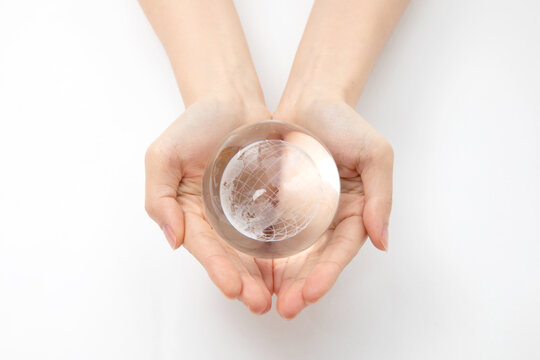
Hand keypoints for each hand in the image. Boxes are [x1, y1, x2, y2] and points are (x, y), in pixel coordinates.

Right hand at [144, 96, 274, 313]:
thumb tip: (174, 240)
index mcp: (192, 214)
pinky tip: (299, 266)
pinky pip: (279, 228)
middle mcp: (220, 220)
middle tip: (261, 303)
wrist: (232, 100)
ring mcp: (247, 212)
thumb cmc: (195, 124)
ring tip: (282, 296)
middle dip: (246, 282)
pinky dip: (286, 249)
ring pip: (257, 251)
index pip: (205, 248)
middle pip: (233, 258)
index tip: (233, 288)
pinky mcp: (271, 202)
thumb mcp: (163, 155)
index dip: (217, 269)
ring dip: (267, 276)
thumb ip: (159, 197)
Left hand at [272, 99, 393, 318]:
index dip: (328, 273)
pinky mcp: (277, 204)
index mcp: (353, 212)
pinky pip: (267, 231)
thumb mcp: (376, 155)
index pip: (341, 250)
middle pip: (314, 260)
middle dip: (301, 286)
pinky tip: (248, 270)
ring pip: (289, 254)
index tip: (311, 293)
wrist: (309, 99)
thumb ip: (381, 197)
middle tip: (285, 308)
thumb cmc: (345, 123)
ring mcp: (300, 213)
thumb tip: (382, 242)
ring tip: (263, 300)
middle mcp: (326, 219)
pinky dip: (260, 253)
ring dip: (279, 279)